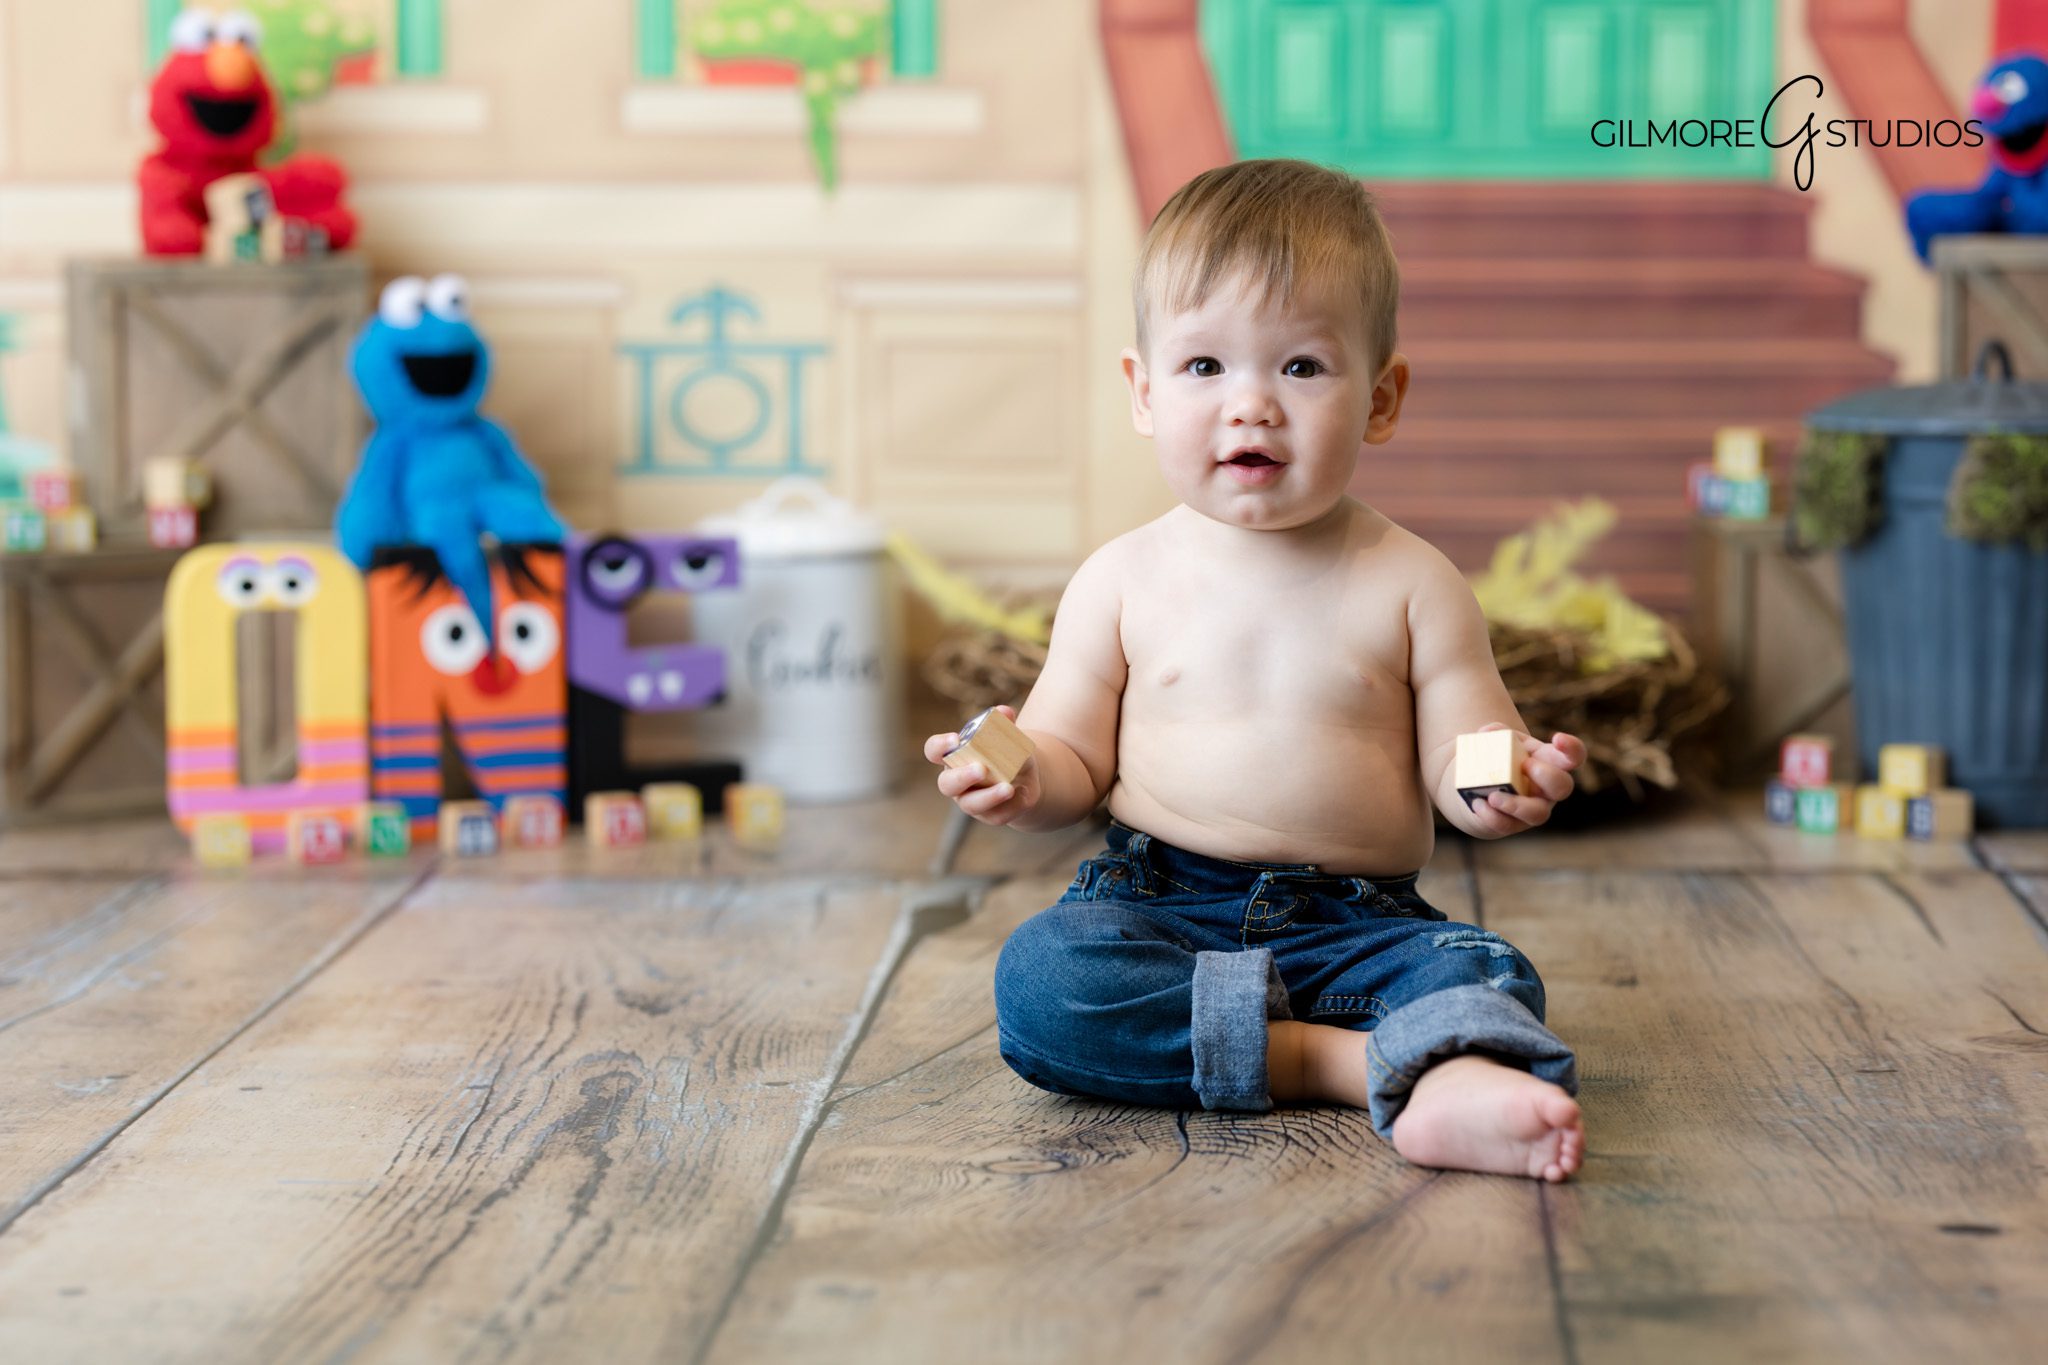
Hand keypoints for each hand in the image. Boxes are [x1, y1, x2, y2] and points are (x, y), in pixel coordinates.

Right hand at [924, 704, 1040, 826]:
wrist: (1024, 775)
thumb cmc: (1006, 749)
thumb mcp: (1007, 734)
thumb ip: (1004, 722)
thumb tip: (1004, 712)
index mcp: (953, 756)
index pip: (934, 750)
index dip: (940, 746)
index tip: (955, 739)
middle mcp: (956, 781)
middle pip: (947, 784)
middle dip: (962, 777)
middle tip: (981, 769)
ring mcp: (970, 800)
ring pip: (971, 804)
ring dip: (989, 797)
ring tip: (1008, 788)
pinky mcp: (989, 815)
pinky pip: (996, 815)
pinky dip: (1011, 806)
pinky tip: (1022, 795)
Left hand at [1465, 724, 1583, 834]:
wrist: (1478, 788)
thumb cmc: (1496, 759)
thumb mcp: (1496, 740)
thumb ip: (1494, 733)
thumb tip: (1488, 733)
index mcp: (1548, 762)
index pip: (1574, 756)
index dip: (1572, 749)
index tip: (1557, 738)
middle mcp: (1547, 789)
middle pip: (1563, 786)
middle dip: (1547, 776)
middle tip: (1525, 765)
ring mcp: (1533, 809)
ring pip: (1539, 814)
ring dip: (1517, 805)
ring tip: (1493, 797)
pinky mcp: (1514, 824)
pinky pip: (1508, 825)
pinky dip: (1491, 815)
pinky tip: (1477, 804)